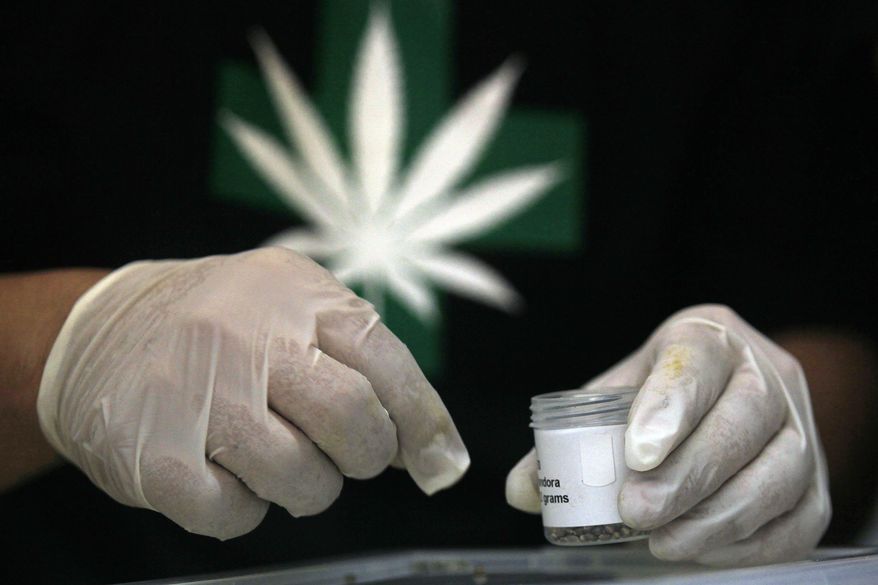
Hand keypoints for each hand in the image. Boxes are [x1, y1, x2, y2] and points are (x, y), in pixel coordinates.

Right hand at [38, 247, 468, 538]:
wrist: (99, 333)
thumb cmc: (220, 327)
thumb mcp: (293, 309)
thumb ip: (366, 366)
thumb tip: (437, 454)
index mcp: (294, 294)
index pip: (385, 361)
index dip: (422, 420)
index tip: (436, 459)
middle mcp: (246, 335)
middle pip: (352, 420)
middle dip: (365, 454)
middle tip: (346, 453)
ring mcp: (197, 396)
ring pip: (302, 478)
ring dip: (305, 485)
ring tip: (274, 455)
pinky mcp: (156, 457)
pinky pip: (237, 515)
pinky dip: (244, 508)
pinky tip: (223, 472)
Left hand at [506, 304, 829, 564]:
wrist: (726, 398)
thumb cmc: (660, 395)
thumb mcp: (614, 395)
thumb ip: (569, 437)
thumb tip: (522, 490)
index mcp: (710, 337)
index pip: (697, 360)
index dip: (669, 408)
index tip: (636, 454)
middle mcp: (767, 374)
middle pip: (742, 421)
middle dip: (687, 475)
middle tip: (636, 511)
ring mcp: (800, 427)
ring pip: (777, 474)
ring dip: (716, 517)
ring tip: (662, 540)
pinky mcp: (815, 480)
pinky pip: (798, 518)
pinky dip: (749, 543)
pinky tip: (701, 548)